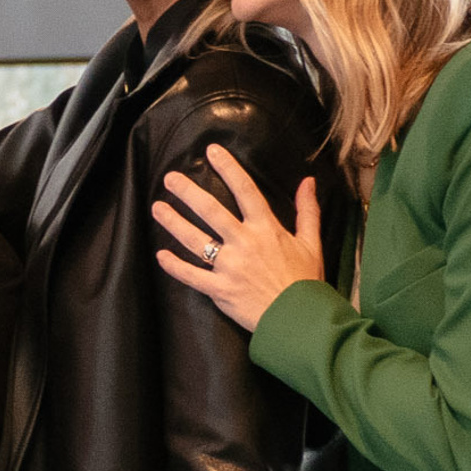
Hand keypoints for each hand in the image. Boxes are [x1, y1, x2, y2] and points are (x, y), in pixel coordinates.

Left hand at [151, 147, 324, 333]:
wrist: (299, 319)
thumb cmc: (306, 281)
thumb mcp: (312, 242)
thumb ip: (308, 210)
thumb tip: (307, 181)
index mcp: (266, 229)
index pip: (245, 190)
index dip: (228, 168)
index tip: (211, 151)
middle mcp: (244, 243)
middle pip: (211, 210)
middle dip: (188, 192)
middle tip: (170, 178)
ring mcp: (229, 266)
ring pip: (195, 240)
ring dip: (174, 223)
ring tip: (157, 208)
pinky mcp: (219, 290)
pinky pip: (192, 276)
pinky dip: (175, 266)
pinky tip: (161, 256)